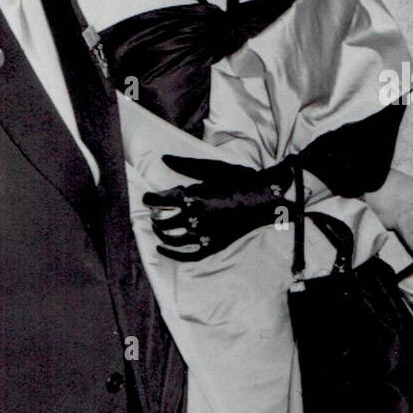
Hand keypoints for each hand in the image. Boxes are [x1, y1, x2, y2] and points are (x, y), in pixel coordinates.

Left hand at [143, 156, 294, 260]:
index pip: (160, 202)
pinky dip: (173, 254)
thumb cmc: (240, 180)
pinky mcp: (213, 245)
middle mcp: (196, 219)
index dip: (150, 199)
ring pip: (172, 239)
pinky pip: (188, 255)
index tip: (147, 198)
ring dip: (160, 233)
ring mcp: (205, 235)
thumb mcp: (213, 168)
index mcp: (193, 198)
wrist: (265, 198)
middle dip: (156, 215)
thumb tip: (164, 158)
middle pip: (163, 221)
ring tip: (159, 227)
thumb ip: (186, 165)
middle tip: (156, 211)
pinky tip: (162, 249)